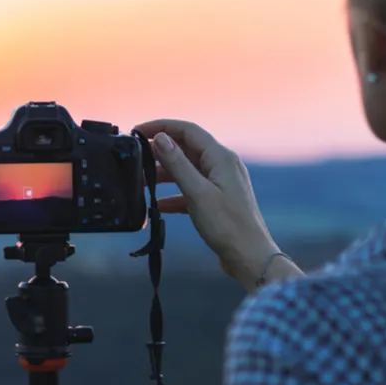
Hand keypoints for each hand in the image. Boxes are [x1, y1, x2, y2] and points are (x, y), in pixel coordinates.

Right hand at [134, 119, 289, 289]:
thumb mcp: (197, 193)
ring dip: (164, 174)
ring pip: (187, 170)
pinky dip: (174, 194)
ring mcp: (221, 183)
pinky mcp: (217, 200)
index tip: (138, 131)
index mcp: (221, 157)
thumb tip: (162, 138)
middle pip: (186, 148)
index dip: (161, 126)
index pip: (187, 130)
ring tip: (141, 182)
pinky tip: (158, 204)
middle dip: (160, 151)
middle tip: (136, 157)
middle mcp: (222, 165)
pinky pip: (191, 189)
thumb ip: (178, 164)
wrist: (250, 258)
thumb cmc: (228, 226)